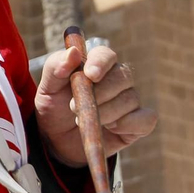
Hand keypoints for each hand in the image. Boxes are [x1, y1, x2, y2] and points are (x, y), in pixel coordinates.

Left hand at [34, 44, 155, 165]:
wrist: (57, 140)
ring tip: (82, 121)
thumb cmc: (54, 108)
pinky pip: (147, 119)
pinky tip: (111, 129)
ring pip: (130, 99)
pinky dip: (130, 124)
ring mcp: (129, 102)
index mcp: (96, 65)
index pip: (107, 55)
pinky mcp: (137, 124)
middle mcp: (117, 80)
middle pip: (123, 76)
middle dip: (100, 93)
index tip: (90, 75)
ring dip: (106, 113)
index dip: (101, 62)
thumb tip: (74, 52)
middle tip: (74, 107)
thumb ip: (56, 67)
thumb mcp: (47, 88)